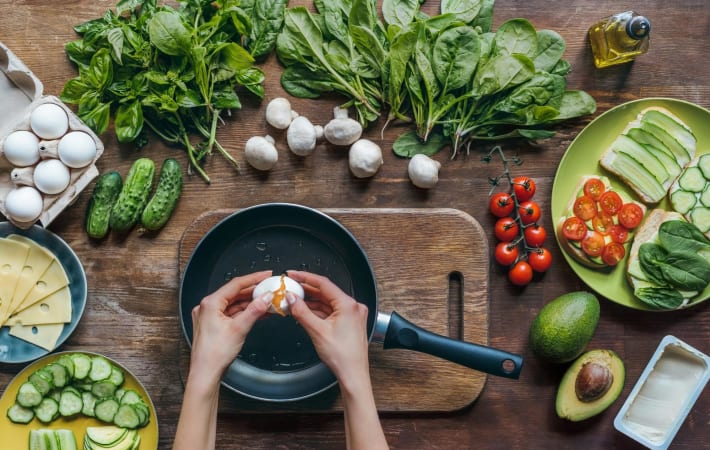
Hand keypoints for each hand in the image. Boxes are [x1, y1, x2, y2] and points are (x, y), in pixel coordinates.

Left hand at [189, 270, 272, 381]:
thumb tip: (266, 298)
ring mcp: (209, 316)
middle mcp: (207, 307)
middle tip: (270, 289)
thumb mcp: (239, 329)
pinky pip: (231, 313)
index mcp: (210, 303)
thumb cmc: (214, 354)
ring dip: (250, 303)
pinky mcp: (213, 325)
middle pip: (235, 293)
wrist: (205, 374)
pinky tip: (258, 313)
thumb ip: (255, 310)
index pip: (236, 284)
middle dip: (254, 292)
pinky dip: (244, 312)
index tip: (266, 275)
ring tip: (268, 301)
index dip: (254, 278)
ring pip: (234, 304)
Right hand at [286, 271, 387, 449]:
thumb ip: (302, 312)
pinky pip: (331, 311)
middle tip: (290, 286)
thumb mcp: (317, 331)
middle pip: (326, 292)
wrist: (353, 375)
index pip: (323, 283)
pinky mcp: (349, 323)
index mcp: (348, 304)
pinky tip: (305, 311)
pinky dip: (318, 311)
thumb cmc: (342, 356)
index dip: (305, 277)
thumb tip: (291, 298)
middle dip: (307, 290)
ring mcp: (352, 315)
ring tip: (294, 299)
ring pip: (327, 302)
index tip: (293, 274)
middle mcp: (353, 307)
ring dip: (311, 301)